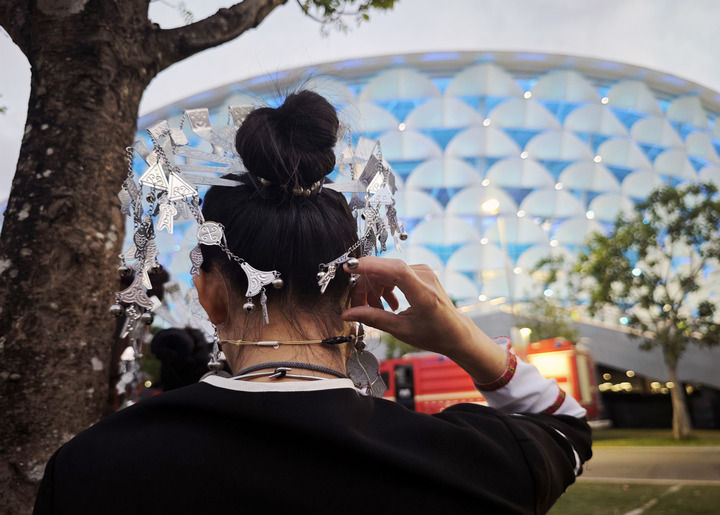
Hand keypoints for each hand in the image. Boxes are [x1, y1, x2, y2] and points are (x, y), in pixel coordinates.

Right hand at [342, 257, 506, 382]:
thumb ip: (373, 318)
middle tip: (357, 306)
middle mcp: (424, 276)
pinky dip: (385, 286)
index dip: (370, 266)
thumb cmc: (433, 334)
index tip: (349, 267)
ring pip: (386, 271)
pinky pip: (394, 272)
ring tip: (375, 309)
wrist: (454, 332)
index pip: (394, 269)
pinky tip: (388, 304)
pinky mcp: (419, 272)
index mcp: (423, 293)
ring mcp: (423, 271)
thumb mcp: (401, 330)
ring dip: (374, 288)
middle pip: (384, 270)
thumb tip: (348, 314)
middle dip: (365, 286)